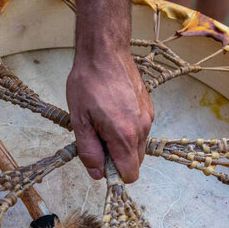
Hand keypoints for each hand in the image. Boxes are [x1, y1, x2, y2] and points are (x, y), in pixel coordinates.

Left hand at [67, 49, 153, 183]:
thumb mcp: (79, 120)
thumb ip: (89, 151)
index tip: (100, 163)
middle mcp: (142, 129)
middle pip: (135, 163)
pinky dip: (128, 131)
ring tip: (103, 123)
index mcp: (124, 136)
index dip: (114, 175)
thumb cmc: (88, 83)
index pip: (129, 174)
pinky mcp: (149, 108)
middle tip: (97, 140)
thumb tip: (97, 173)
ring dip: (122, 145)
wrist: (105, 52)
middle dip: (117, 160)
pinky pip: (140, 131)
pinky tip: (112, 114)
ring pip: (137, 147)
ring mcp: (148, 117)